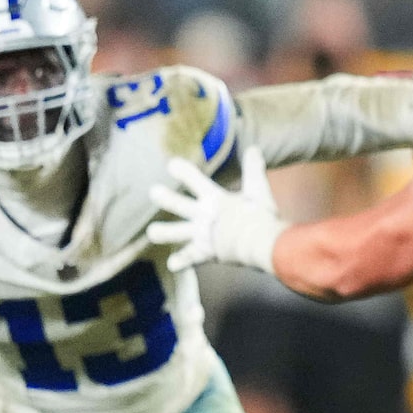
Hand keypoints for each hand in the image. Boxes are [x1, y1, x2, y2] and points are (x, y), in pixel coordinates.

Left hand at [147, 153, 284, 272]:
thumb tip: (254, 148)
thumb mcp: (258, 191)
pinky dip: (181, 262)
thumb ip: (253, 169)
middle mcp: (204, 216)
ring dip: (164, 232)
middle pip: (179, 205)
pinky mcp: (206, 253)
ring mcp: (202, 235)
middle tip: (153, 191)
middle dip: (166, 198)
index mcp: (215, 200)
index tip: (171, 165)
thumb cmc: (260, 217)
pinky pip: (190, 258)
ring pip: (177, 233)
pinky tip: (171, 264)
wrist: (259, 242)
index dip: (183, 172)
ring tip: (151, 232)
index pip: (196, 181)